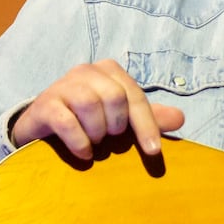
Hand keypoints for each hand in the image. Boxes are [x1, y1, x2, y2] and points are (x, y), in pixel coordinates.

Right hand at [10, 59, 184, 159]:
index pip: (135, 96)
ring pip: (90, 105)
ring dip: (96, 133)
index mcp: (109, 71)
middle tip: (108, 137)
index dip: (147, 125)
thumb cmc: (89, 121)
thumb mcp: (121, 119)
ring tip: (94, 142)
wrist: (43, 127)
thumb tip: (180, 118)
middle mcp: (86, 71)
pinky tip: (84, 152)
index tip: (154, 151)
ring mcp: (62, 85)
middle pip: (114, 97)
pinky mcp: (44, 104)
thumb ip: (150, 118)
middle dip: (116, 125)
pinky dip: (80, 142)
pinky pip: (67, 122)